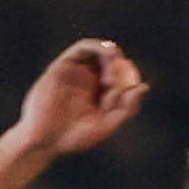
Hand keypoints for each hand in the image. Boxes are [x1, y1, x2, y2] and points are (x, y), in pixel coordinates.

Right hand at [16, 40, 147, 156]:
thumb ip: (127, 108)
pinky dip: (96, 46)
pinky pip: (82, 48)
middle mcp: (89, 80)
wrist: (44, 141)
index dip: (130, 78)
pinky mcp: (62, 65)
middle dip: (121, 68)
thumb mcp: (107, 125)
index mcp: (101, 94)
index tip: (131, 90)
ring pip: (99, 51)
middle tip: (118, 84)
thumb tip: (144, 86)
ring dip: (111, 55)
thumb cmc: (74, 138)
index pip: (122, 76)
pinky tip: (107, 54)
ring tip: (111, 75)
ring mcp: (76, 71)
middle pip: (112, 62)